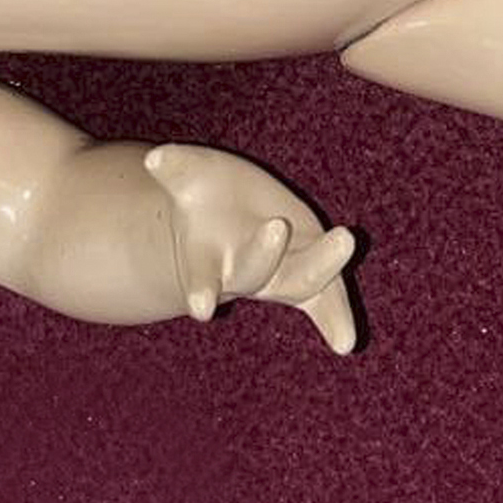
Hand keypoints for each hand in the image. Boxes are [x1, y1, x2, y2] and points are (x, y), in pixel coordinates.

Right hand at [143, 143, 360, 353]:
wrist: (220, 222)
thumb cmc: (202, 196)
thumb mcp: (187, 176)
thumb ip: (175, 166)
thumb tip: (157, 158)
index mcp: (204, 258)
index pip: (202, 276)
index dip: (202, 291)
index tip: (202, 307)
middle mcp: (241, 274)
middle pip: (253, 272)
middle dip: (264, 253)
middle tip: (276, 226)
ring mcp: (278, 276)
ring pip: (301, 280)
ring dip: (323, 264)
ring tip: (345, 237)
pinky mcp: (306, 274)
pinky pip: (325, 300)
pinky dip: (335, 319)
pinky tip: (345, 344)